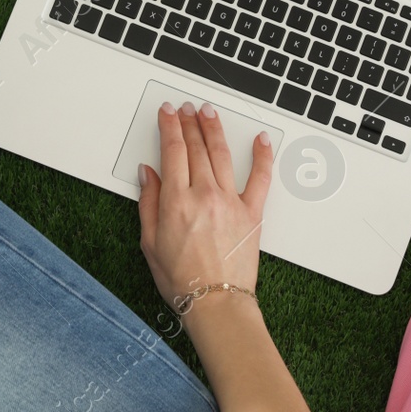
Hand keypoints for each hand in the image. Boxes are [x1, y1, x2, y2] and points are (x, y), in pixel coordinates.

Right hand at [136, 101, 272, 311]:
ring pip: (222, 153)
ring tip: (209, 112)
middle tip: (185, 108)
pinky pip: (260, 177)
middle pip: (196, 146)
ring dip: (214, 128)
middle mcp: (204, 195)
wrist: (216, 303)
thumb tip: (147, 174)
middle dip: (189, 122)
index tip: (167, 112)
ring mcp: (231, 201)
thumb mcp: (150, 242)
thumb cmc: (182, 279)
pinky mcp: (252, 213)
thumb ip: (148, 202)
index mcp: (176, 201)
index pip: (172, 150)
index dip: (169, 125)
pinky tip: (261, 140)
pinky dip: (263, 155)